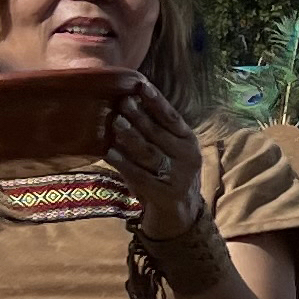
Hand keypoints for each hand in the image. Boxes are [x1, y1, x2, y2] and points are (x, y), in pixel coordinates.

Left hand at [105, 74, 205, 237]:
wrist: (181, 213)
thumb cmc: (168, 173)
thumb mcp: (171, 149)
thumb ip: (157, 129)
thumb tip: (130, 100)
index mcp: (188, 141)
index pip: (171, 117)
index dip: (156, 101)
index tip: (140, 85)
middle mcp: (187, 157)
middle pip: (159, 133)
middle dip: (140, 117)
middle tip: (122, 103)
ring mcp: (177, 176)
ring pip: (150, 153)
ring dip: (131, 137)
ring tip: (115, 123)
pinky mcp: (164, 194)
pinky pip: (141, 176)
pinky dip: (124, 164)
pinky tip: (110, 153)